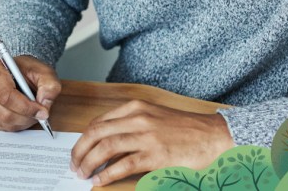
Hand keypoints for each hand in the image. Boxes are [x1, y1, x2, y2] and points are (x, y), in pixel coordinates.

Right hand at [0, 55, 60, 130]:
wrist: (18, 72)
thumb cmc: (28, 71)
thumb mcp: (44, 71)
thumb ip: (49, 84)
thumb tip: (45, 102)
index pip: (6, 95)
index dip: (25, 106)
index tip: (42, 111)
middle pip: (4, 112)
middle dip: (26, 116)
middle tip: (41, 114)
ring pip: (3, 121)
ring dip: (22, 122)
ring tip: (33, 113)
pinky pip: (0, 126)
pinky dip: (16, 125)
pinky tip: (23, 115)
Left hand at [70, 100, 234, 185]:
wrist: (214, 136)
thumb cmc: (186, 129)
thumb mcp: (155, 116)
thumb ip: (132, 124)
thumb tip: (107, 142)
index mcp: (136, 107)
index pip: (99, 121)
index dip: (84, 137)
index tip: (78, 149)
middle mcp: (138, 118)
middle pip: (96, 133)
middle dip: (79, 150)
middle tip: (73, 164)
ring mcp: (146, 136)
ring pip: (106, 147)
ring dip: (88, 162)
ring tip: (82, 173)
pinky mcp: (155, 155)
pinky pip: (123, 165)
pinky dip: (107, 174)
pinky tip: (99, 180)